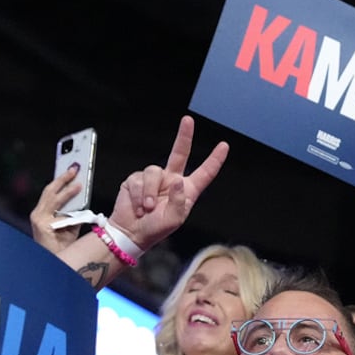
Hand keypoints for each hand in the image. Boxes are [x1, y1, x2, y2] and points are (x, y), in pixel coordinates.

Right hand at [30, 165, 84, 254]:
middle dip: (62, 178)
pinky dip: (68, 200)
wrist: (56, 265)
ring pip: (52, 197)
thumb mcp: (70, 225)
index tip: (69, 168)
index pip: (51, 191)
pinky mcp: (42, 225)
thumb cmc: (63, 246)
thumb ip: (74, 211)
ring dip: (66, 188)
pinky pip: (58, 210)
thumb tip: (82, 196)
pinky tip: (78, 193)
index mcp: (42, 213)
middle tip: (75, 167)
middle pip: (49, 191)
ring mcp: (38, 220)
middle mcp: (37, 214)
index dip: (60, 179)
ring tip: (79, 181)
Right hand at [107, 115, 228, 249]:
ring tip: (146, 208)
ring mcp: (154, 179)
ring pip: (153, 172)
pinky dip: (138, 195)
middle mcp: (171, 181)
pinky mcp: (136, 181)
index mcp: (186, 190)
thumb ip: (178, 201)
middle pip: (179, 153)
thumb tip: (177, 182)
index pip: (204, 172)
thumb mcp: (174, 220)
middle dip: (184, 136)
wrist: (131, 233)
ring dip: (149, 193)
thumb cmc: (154, 229)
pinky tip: (138, 206)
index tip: (224, 146)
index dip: (214, 160)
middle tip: (188, 121)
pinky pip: (138, 180)